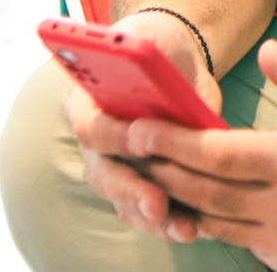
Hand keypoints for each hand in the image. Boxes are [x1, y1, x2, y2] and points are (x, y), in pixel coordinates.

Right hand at [61, 10, 223, 239]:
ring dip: (152, 218)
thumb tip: (181, 104)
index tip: (138, 142)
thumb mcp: (158, 48)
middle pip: (105, 173)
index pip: (90, 125)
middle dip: (133, 191)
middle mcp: (94, 140)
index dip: (113, 137)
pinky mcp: (138, 181)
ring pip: (124, 199)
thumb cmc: (158, 49)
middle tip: (158, 204)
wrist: (167, 57)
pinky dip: (165, 222)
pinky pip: (144, 209)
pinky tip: (190, 229)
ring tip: (183, 228)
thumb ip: (160, 73)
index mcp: (86, 102)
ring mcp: (113, 164)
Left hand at [126, 38, 276, 271]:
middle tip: (130, 150)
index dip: (172, 142)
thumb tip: (269, 51)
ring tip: (152, 176)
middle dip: (162, 170)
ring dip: (181, 201)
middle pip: (204, 193)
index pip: (218, 154)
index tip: (140, 128)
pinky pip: (243, 244)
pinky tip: (198, 204)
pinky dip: (217, 224)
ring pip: (217, 224)